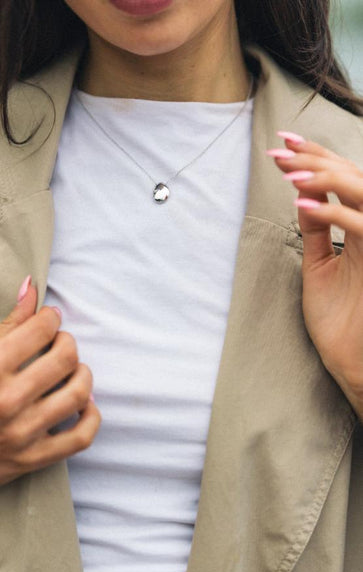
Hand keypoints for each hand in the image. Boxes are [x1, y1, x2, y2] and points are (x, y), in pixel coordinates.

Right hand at [0, 278, 100, 514]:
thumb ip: (5, 326)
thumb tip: (31, 287)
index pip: (42, 328)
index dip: (51, 318)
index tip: (49, 321)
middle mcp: (7, 399)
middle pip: (66, 358)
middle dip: (68, 343)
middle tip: (60, 345)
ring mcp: (22, 432)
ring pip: (80, 393)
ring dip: (84, 375)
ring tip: (73, 371)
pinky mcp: (33, 458)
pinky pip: (81, 437)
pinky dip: (92, 417)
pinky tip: (84, 405)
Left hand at [268, 133, 362, 416]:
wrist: (355, 365)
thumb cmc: (340, 322)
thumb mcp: (320, 268)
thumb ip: (317, 233)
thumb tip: (303, 200)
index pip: (343, 180)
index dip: (315, 158)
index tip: (283, 144)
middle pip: (353, 176)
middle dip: (315, 158)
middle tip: (279, 148)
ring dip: (324, 178)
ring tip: (288, 173)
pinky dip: (334, 214)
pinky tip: (302, 206)